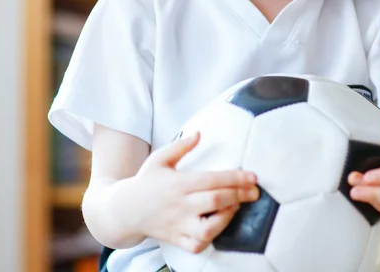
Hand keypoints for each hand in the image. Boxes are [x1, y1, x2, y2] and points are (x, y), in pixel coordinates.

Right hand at [129, 132, 259, 252]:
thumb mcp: (160, 158)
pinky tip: (220, 225)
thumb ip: (181, 145)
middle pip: (215, 200)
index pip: (212, 180)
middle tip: (255, 192)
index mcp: (178, 183)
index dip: (235, 178)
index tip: (253, 176)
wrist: (124, 211)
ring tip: (236, 207)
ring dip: (227, 218)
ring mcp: (178, 225)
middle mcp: (180, 205)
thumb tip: (199, 133)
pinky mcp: (176, 240)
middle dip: (239, 195)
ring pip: (207, 229)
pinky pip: (196, 245)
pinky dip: (211, 239)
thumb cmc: (146, 181)